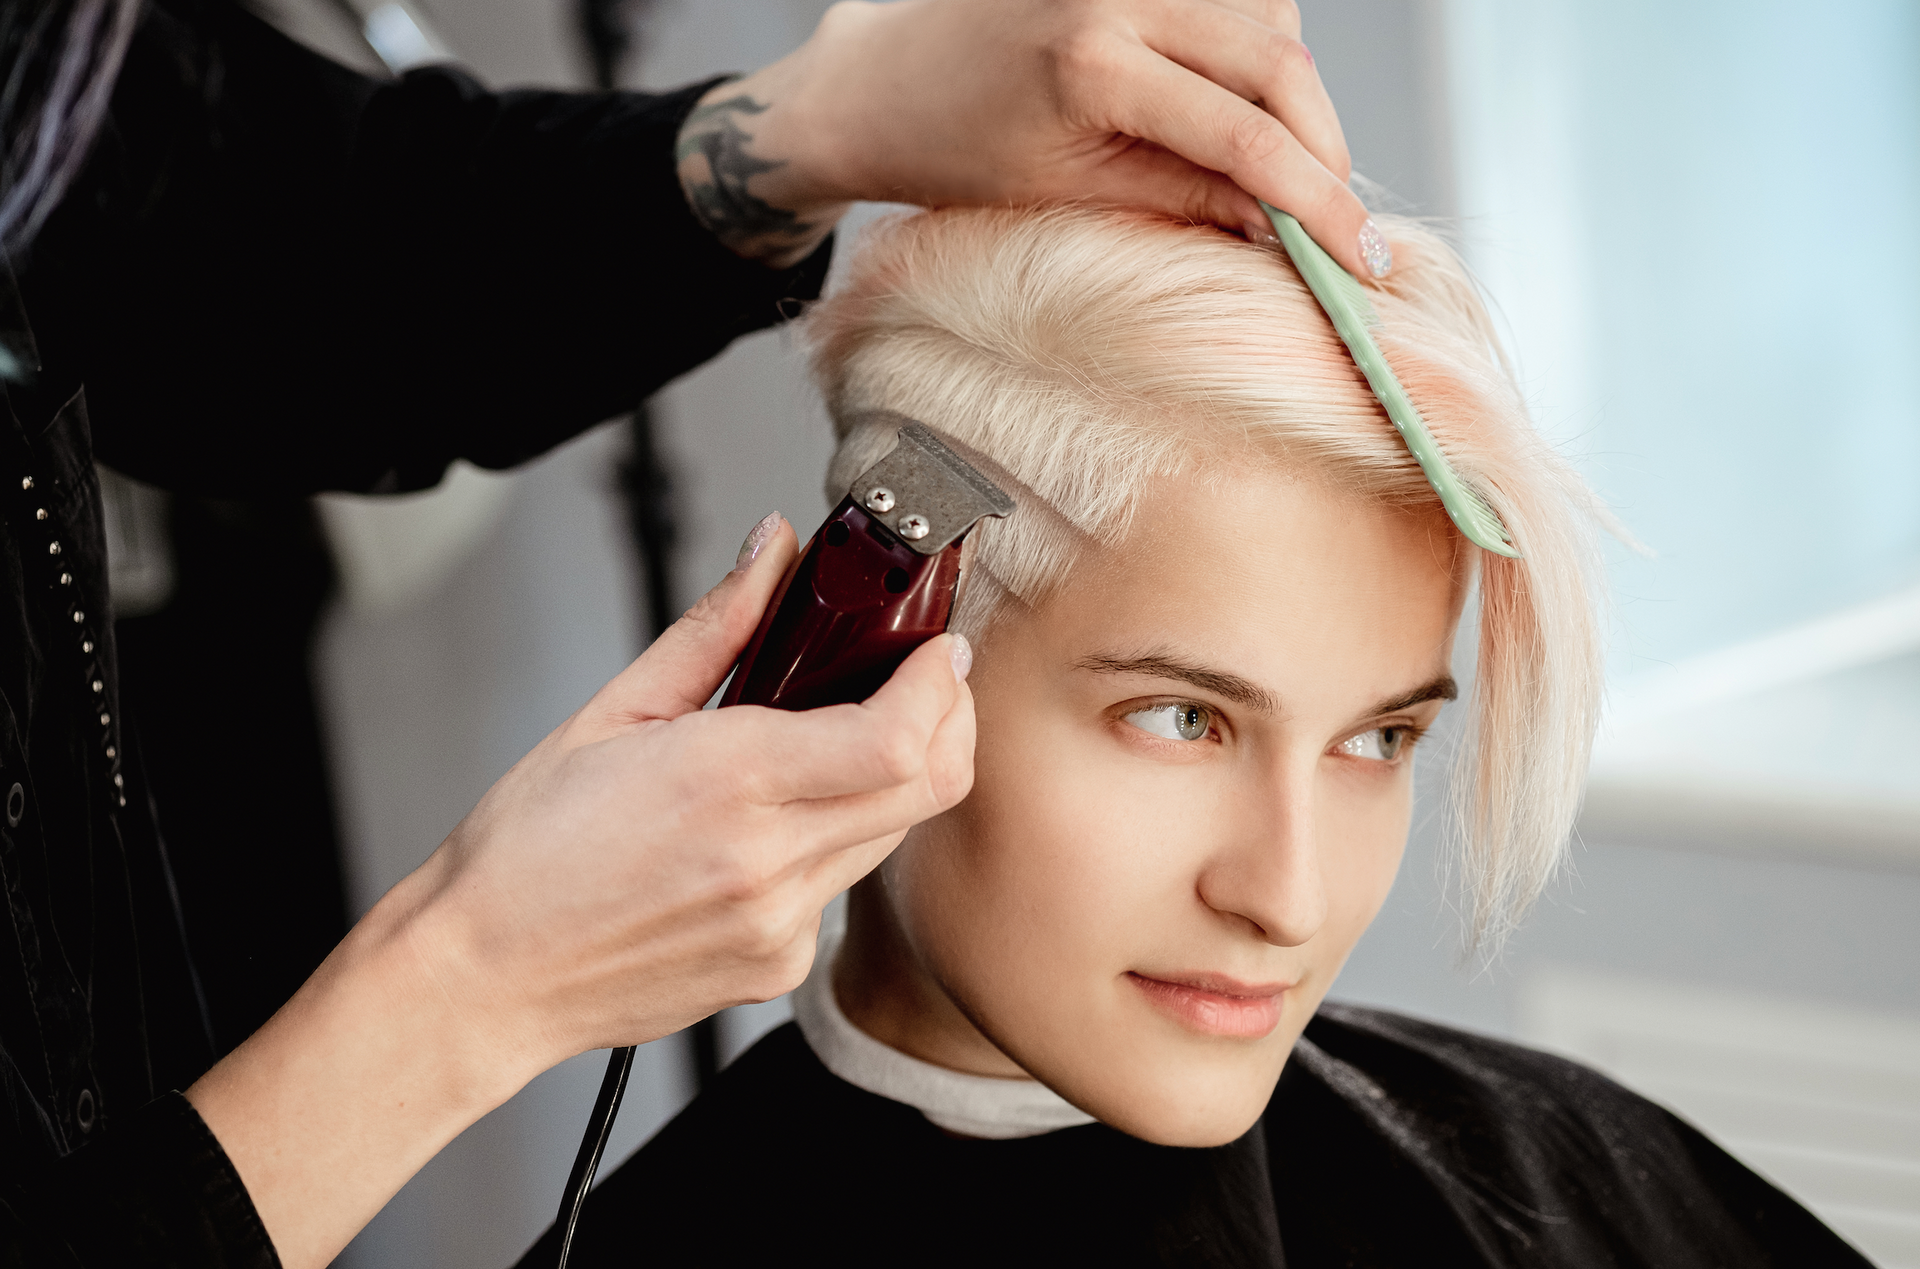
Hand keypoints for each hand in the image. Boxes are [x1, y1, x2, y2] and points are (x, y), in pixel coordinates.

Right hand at [185, 515, 974, 1267]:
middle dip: (947, 720)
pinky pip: (839, 888)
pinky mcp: (777, 966)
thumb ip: (716, 627)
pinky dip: (831, 842)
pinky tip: (770, 827)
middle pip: (930, 787)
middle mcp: (768, 860)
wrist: (481, 977)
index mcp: (728, 780)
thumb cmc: (527, 851)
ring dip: (891, 779)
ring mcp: (779, 925)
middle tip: (922, 681)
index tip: (940, 650)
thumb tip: (772, 552)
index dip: (942, 686)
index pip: (898, 737)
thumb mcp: (613, 711)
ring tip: (831, 743)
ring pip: (892, 834)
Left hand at [677, 0, 1379, 277]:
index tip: (1360, 261)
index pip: (1245, 136)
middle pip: (1281, 63)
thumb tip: (1283, 227)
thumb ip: (1184, 198)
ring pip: (1273, 24)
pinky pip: (1239, 2)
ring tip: (1283, 175)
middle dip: (1325, 150)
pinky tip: (1237, 111)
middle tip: (1341, 225)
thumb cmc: (959, 152)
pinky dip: (1261, 56)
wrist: (886, 79)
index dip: (1318, 203)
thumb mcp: (1071, 194)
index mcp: (1094, 64)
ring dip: (1297, 103)